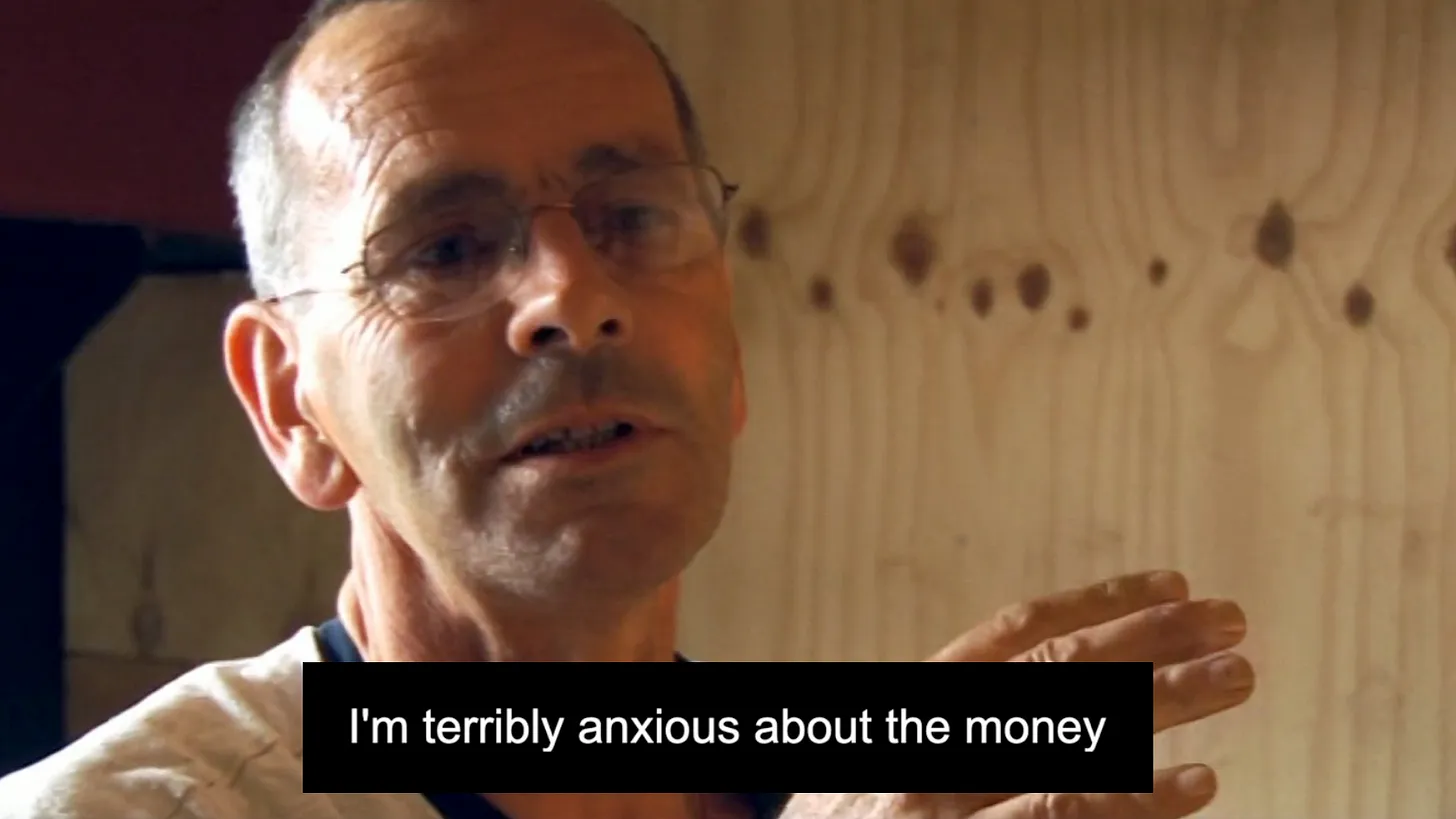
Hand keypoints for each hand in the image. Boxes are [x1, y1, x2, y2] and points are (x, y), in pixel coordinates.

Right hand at [781, 570, 1254, 818]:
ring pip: (1070, 740)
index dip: (1095, 603)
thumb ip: (946, 726)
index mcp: (913, 707)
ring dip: (1162, 703)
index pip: (1013, 635)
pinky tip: (1196, 784)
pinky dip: (1134, 804)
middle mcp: (930, 742)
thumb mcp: (873, 762)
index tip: (1169, 585)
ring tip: (1236, 678)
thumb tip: (1043, 699)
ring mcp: (944, 803)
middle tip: (1231, 621)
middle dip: (1148, 639)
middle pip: (1054, 675)